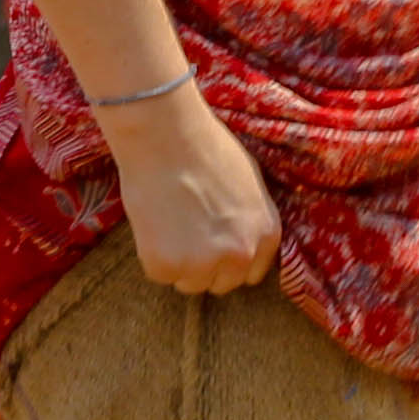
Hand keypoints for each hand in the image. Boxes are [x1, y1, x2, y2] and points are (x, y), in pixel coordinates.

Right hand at [98, 82, 276, 293]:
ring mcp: (203, 263)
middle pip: (219, 283)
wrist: (166, 136)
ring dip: (177, 262)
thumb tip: (240, 236)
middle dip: (203, 265)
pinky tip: (153, 223)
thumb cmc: (205, 147)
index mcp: (266, 234)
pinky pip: (159, 274)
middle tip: (184, 232)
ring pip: (188, 282)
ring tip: (168, 223)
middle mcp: (240, 254)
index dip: (227, 261)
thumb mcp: (249, 183)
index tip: (210, 247)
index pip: (250, 273)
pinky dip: (152, 255)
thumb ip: (250, 218)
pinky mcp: (166, 265)